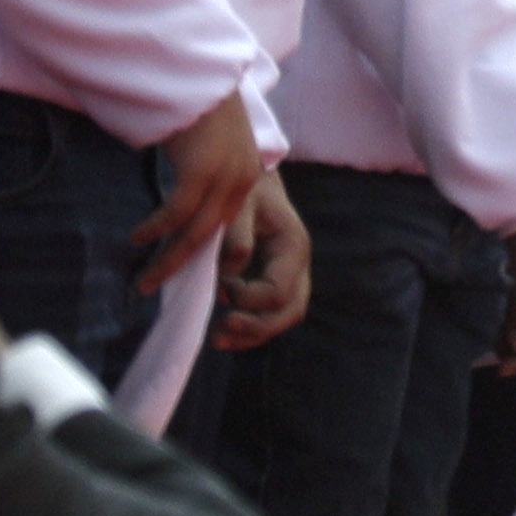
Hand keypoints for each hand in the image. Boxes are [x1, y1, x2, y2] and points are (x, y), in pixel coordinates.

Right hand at [133, 91, 268, 290]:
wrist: (198, 70)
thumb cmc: (196, 104)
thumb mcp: (210, 144)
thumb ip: (203, 171)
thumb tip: (182, 197)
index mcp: (248, 175)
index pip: (228, 226)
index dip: (204, 253)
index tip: (180, 268)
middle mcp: (243, 179)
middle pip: (214, 238)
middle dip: (182, 265)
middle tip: (156, 285)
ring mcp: (225, 176)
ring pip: (196, 233)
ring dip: (168, 258)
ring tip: (144, 279)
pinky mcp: (202, 170)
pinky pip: (178, 213)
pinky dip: (157, 229)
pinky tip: (138, 238)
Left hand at [216, 169, 313, 349]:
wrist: (252, 176)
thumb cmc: (245, 188)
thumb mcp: (240, 203)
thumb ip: (237, 236)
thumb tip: (231, 274)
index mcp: (293, 246)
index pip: (278, 290)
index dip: (247, 298)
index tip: (221, 286)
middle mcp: (297, 265)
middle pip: (290, 311)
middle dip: (256, 328)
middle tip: (219, 333)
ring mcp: (289, 275)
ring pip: (283, 316)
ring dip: (253, 333)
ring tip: (218, 340)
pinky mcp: (274, 279)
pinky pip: (271, 312)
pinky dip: (250, 326)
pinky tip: (225, 330)